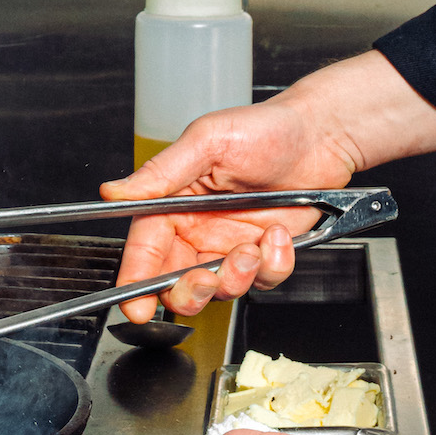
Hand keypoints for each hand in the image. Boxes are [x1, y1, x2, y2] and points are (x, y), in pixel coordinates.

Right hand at [99, 52, 435, 320]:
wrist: (321, 136)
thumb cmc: (266, 129)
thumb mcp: (207, 141)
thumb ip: (161, 172)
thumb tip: (115, 192)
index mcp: (173, 206)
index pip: (144, 251)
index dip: (135, 282)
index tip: (136, 305)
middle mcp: (197, 232)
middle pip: (175, 284)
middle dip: (188, 293)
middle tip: (205, 279)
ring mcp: (230, 247)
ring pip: (219, 291)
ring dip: (236, 278)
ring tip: (252, 248)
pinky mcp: (264, 256)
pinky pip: (263, 282)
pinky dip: (274, 266)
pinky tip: (279, 235)